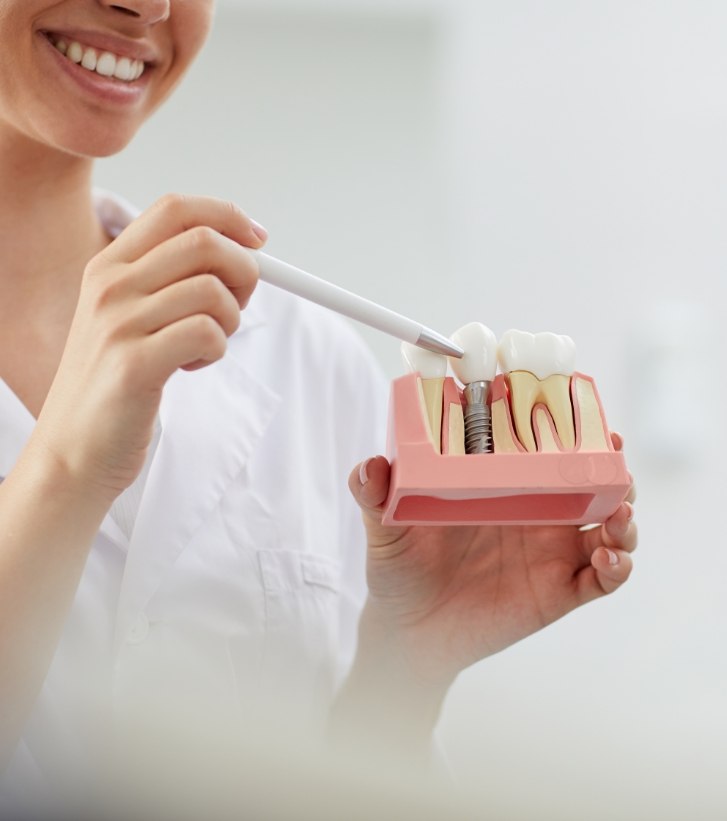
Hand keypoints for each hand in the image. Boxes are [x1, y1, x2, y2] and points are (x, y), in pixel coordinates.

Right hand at [31, 194, 265, 502]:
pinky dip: (217, 350)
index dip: (228, 216)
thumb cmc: (112, 384)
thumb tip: (242, 253)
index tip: (257, 239)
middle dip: (244, 272)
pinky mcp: (134, 364)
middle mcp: (110, 285)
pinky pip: (208, 333)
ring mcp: (118, 323)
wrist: (73, 451)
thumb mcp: (128, 317)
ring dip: (229, 321)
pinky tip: (191, 366)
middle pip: (204, 242)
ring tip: (204, 345)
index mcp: (109, 266)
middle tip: (236, 307)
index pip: (176, 209)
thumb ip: (171, 282)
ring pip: (212, 290)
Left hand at [348, 434, 636, 687]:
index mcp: (502, 486)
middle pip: (591, 481)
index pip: (546, 450)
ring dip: (624, 515)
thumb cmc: (399, 569)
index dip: (572, 430)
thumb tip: (369, 466)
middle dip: (612, 468)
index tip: (586, 413)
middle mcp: (535, 513)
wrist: (408, 631)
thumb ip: (375, 495)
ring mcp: (551, 551)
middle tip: (615, 457)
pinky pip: (603, 577)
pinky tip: (608, 557)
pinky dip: (618, 565)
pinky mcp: (559, 591)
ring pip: (609, 525)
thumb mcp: (385, 527)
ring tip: (618, 514)